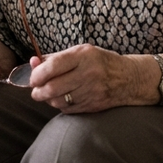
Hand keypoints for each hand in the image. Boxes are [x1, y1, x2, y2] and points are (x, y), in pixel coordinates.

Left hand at [27, 44, 148, 112]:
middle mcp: (88, 74)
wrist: (129, 79)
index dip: (37, 74)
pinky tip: (62, 99)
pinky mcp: (93, 106)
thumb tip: (32, 62)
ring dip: (48, 100)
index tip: (32, 78)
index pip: (52, 66)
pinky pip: (67, 109)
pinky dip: (59, 105)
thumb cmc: (100, 62)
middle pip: (52, 88)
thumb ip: (55, 58)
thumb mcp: (80, 52)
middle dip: (37, 92)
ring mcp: (91, 92)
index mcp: (83, 56)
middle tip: (35, 90)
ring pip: (58, 101)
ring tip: (48, 94)